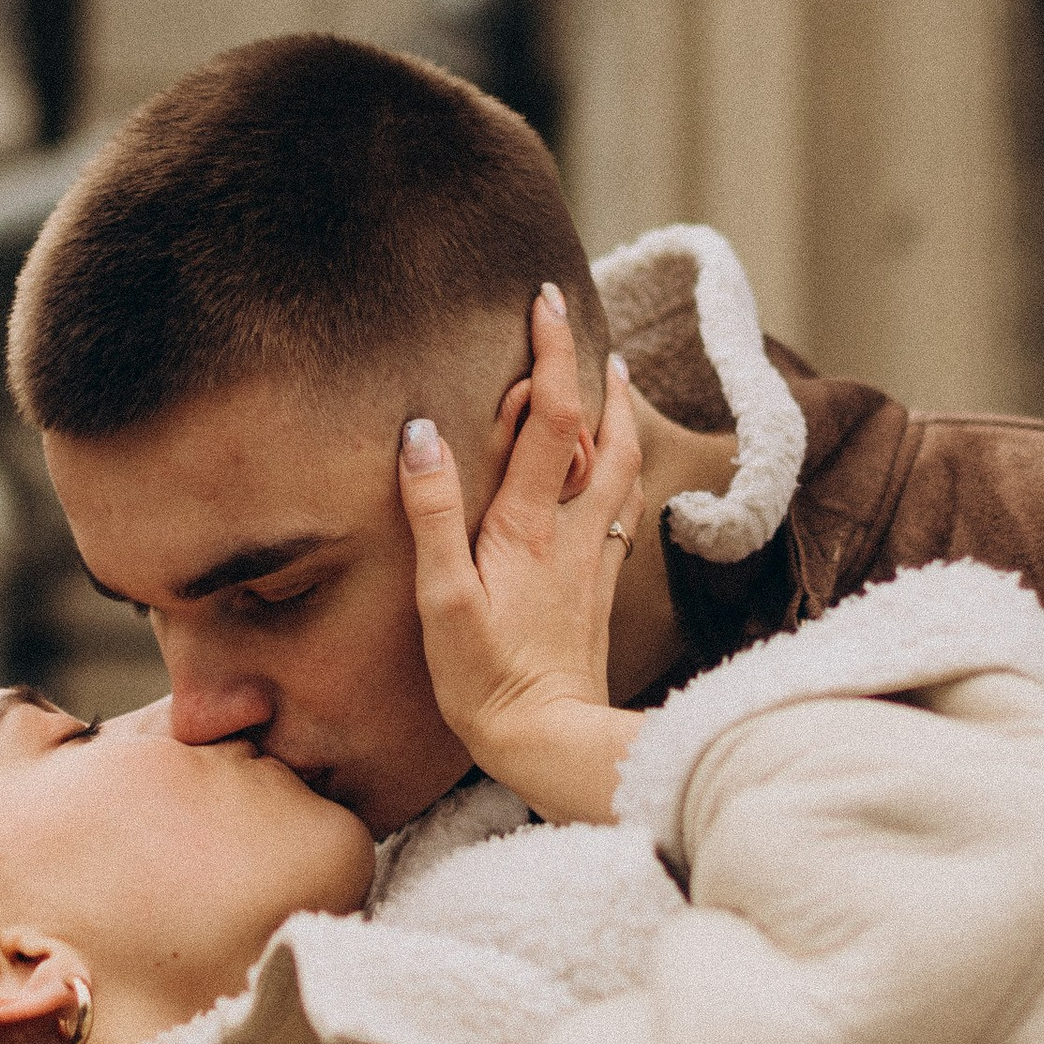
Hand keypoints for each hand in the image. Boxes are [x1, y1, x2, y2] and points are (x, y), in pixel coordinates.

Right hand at [397, 283, 643, 822]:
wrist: (553, 743)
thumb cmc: (487, 678)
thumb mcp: (442, 599)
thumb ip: (434, 513)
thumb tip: (421, 433)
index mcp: (530, 524)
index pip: (550, 416)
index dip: (549, 354)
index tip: (542, 300)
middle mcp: (573, 531)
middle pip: (601, 433)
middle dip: (594, 374)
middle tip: (584, 331)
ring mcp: (593, 560)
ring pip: (621, 469)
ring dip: (619, 418)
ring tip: (614, 382)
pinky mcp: (600, 590)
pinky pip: (622, 511)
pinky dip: (621, 472)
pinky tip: (617, 475)